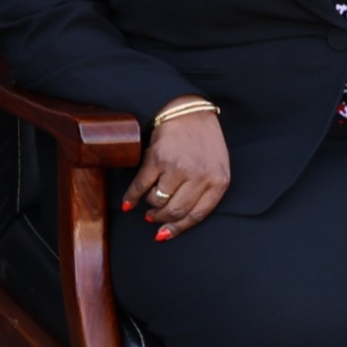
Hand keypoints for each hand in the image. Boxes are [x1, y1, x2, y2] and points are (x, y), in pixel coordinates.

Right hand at [119, 103, 229, 239]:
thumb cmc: (203, 142)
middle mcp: (200, 176)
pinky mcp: (157, 158)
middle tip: (153, 217)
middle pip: (176, 211)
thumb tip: (174, 223)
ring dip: (149, 204)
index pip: (197, 215)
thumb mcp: (216, 168)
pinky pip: (141, 186)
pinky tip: (128, 203)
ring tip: (148, 201)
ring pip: (157, 200)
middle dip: (161, 218)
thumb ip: (204, 193)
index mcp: (219, 181)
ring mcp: (178, 167)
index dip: (177, 229)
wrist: (190, 111)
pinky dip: (132, 197)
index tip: (164, 234)